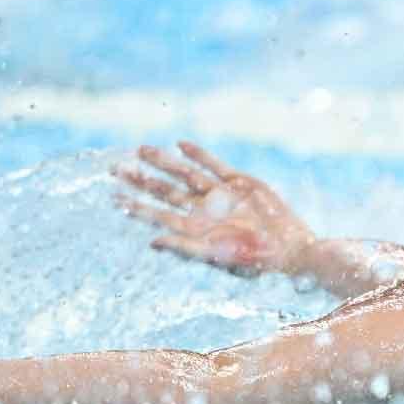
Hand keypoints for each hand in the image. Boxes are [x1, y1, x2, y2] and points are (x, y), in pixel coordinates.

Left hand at [113, 141, 315, 275]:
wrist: (289, 247)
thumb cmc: (253, 259)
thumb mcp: (216, 256)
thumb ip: (184, 247)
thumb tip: (152, 241)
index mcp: (193, 229)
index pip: (157, 214)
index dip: (135, 206)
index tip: (113, 196)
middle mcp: (202, 210)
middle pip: (164, 191)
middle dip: (141, 179)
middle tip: (115, 167)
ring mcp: (219, 195)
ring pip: (184, 174)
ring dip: (163, 162)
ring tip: (140, 149)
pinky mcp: (238, 182)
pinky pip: (214, 165)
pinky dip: (198, 154)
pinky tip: (181, 144)